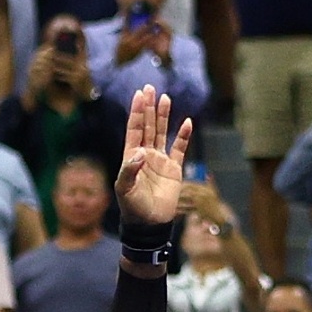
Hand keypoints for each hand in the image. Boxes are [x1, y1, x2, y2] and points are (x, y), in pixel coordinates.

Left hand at [115, 84, 191, 230]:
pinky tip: (187, 122)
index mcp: (132, 156)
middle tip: (150, 88)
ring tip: (165, 98)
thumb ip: (130, 170)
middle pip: (148, 126)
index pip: (134, 129)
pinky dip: (184, 136)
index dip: (137, 112)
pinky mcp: (174, 168)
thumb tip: (141, 152)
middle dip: (149, 107)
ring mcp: (160, 160)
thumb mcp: (125, 189)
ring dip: (163, 116)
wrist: (149, 223)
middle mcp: (146, 154)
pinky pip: (180, 148)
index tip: (139, 95)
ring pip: (162, 132)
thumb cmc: (133, 207)